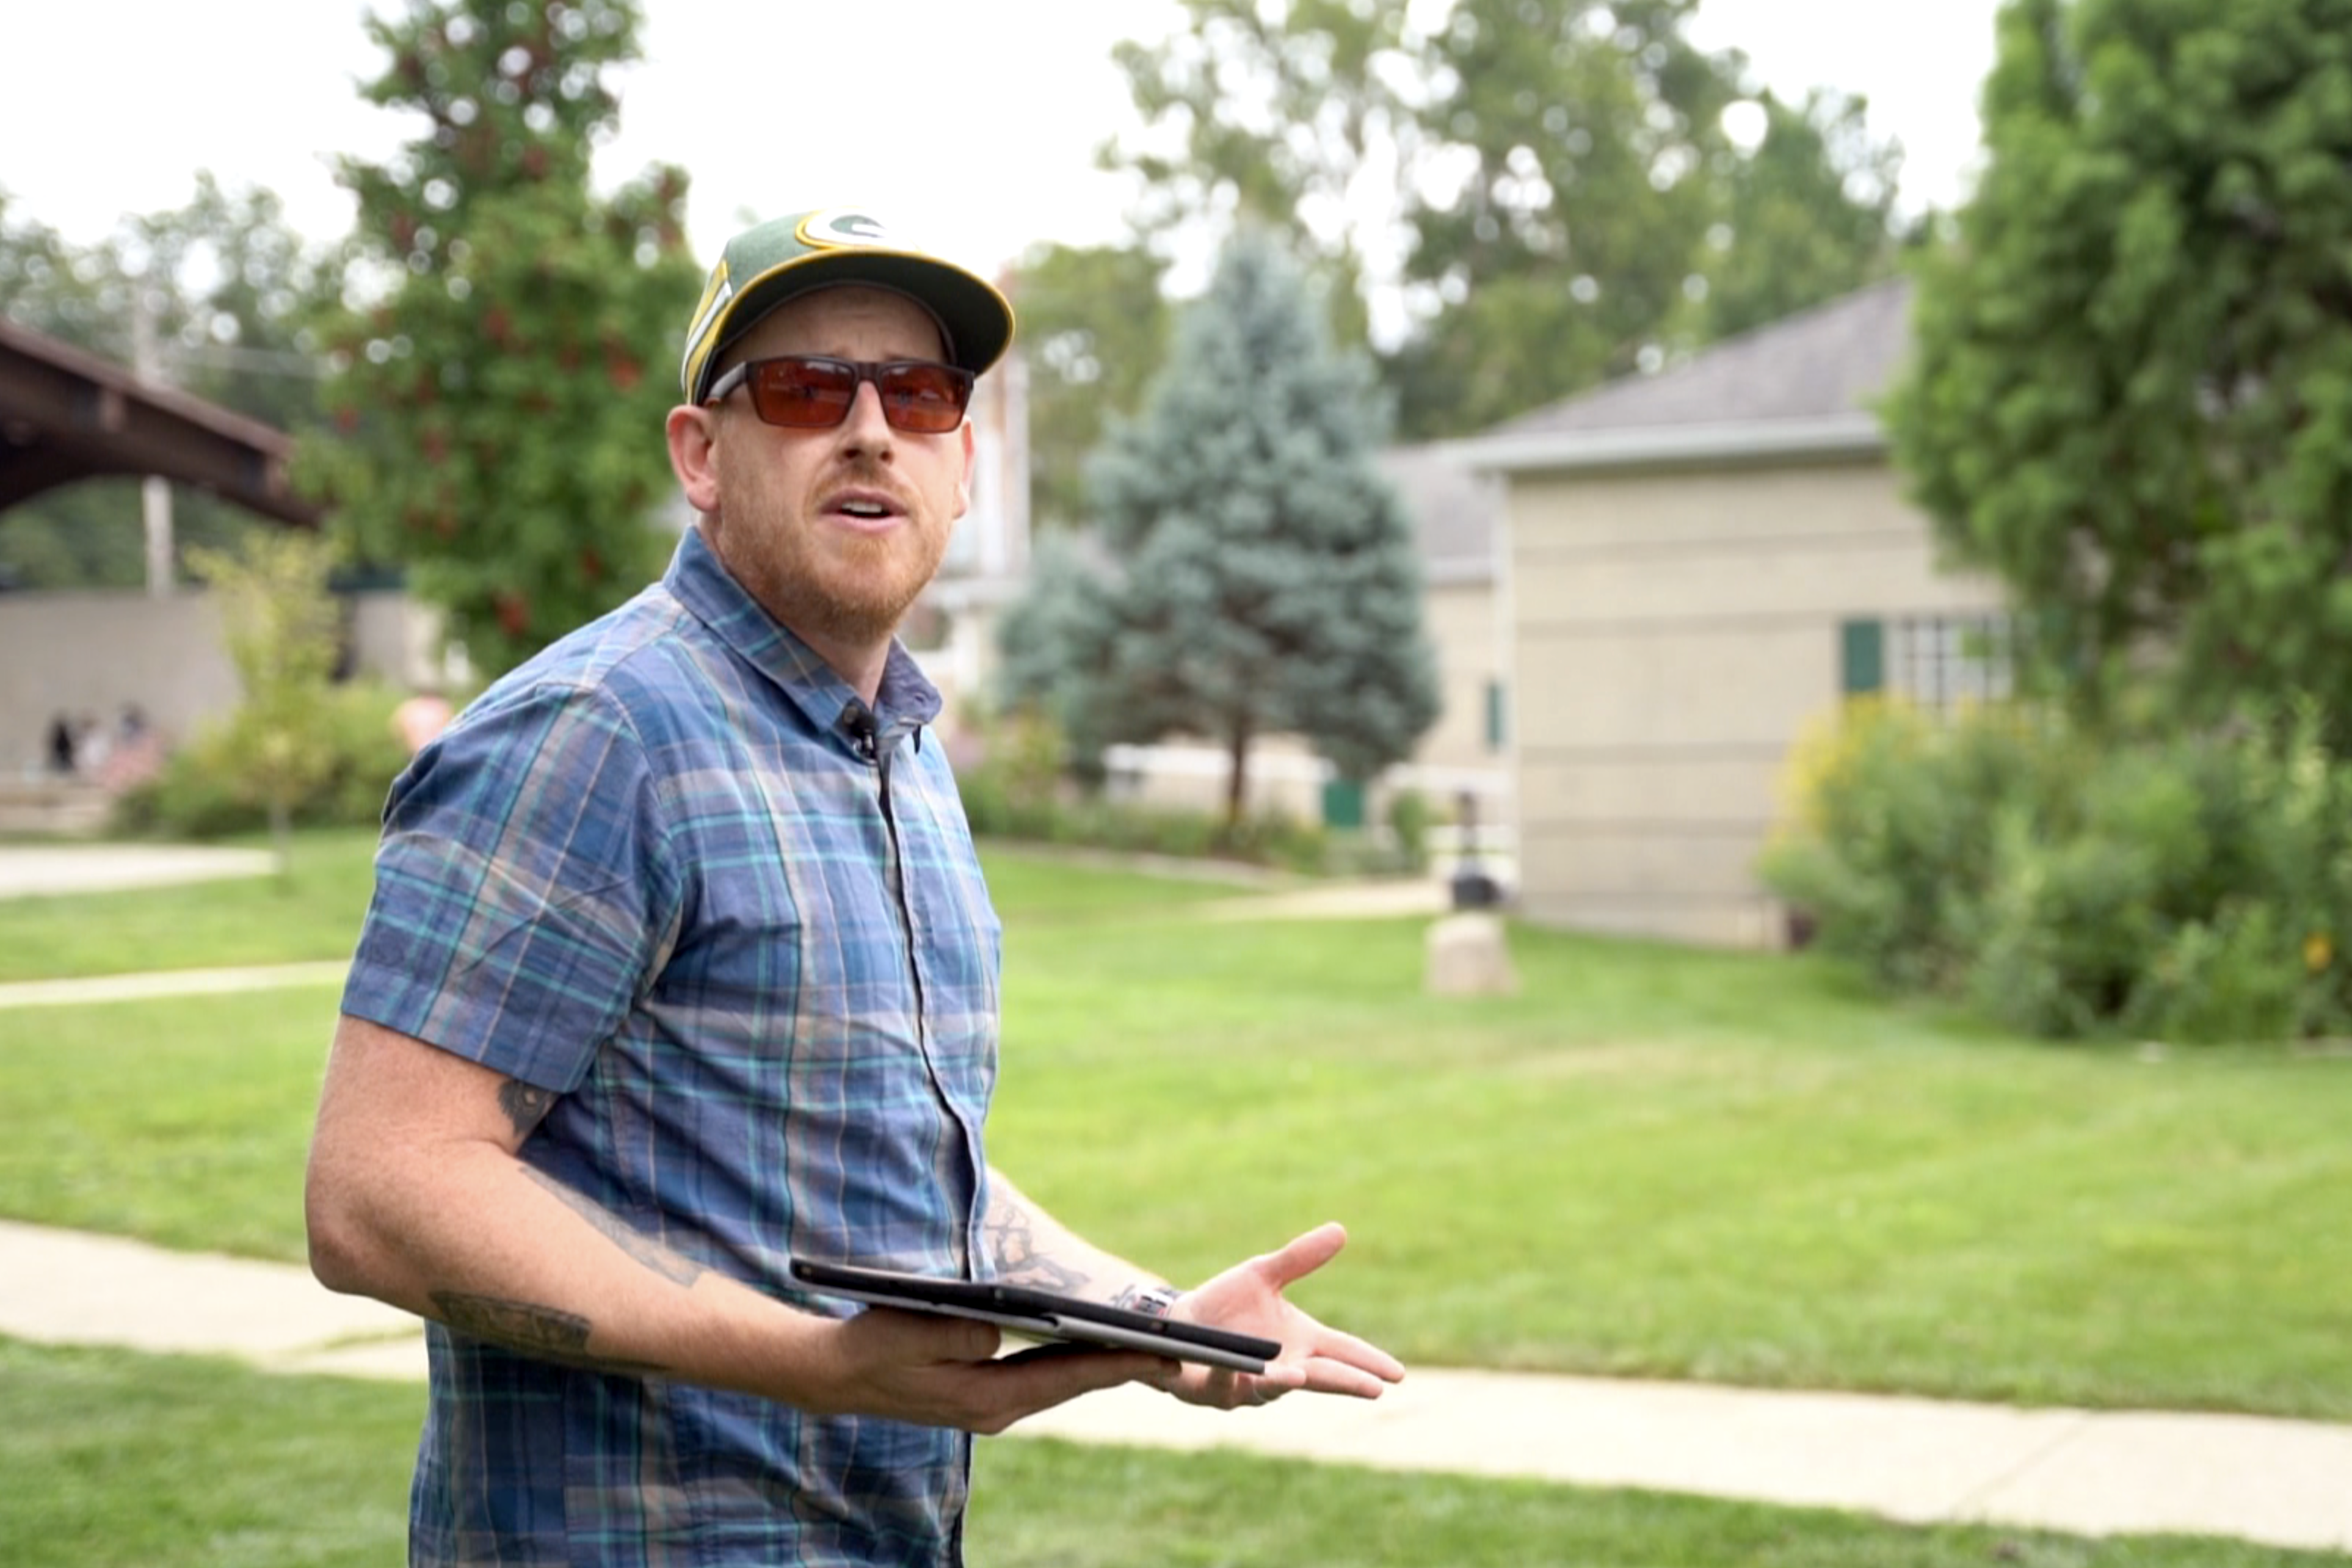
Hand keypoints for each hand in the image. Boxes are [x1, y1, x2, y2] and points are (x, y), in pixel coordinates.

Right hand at [803, 1306, 1168, 1434]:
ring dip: (1103, 1364)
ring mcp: (991, 1408)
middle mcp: (996, 1410)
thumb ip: (956, 1333)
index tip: (1164, 1351)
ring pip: (1061, 1384)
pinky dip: (1072, 1364)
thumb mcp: (910, 1333)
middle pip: (1074, 1383)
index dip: (1118, 1362)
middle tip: (1179, 1348)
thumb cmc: (871, 1346)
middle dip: (1126, 1364)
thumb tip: (999, 1329)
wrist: (834, 1376)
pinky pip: (1041, 1381)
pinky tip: (1093, 1345)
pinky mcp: (984, 1397)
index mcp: (984, 1398)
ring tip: (1152, 1343)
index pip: (1067, 1376)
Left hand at [1165, 1222, 1405, 1408]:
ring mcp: (1249, 1385)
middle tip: (1374, 1389)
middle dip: (1345, 1383)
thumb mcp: (1262, 1275)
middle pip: (1321, 1377)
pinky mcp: (1215, 1391)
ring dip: (1283, 1383)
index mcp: (1300, 1342)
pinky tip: (1233, 1367)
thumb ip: (1299, 1258)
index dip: (1369, 1362)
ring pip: (1270, 1389)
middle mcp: (1282, 1369)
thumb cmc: (1225, 1303)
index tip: (1398, 1375)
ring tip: (1298, 1377)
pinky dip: (1228, 1376)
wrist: (1177, 1323)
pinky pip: (1222, 1385)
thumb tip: (1340, 1230)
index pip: (1342, 1353)